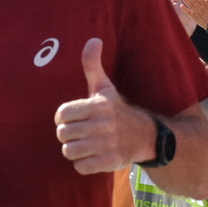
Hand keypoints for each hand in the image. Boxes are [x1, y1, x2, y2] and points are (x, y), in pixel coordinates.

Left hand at [54, 38, 148, 174]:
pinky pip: (80, 166)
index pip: (62, 114)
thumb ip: (93, 65)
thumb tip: (93, 40)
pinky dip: (83, 164)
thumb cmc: (116, 110)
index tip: (73, 118)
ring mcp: (106, 145)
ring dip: (74, 150)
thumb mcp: (105, 87)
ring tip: (85, 144)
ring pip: (69, 151)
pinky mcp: (108, 162)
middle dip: (68, 134)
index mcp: (98, 106)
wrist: (144, 135)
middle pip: (63, 134)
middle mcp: (103, 125)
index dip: (63, 117)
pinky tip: (92, 156)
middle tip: (79, 133)